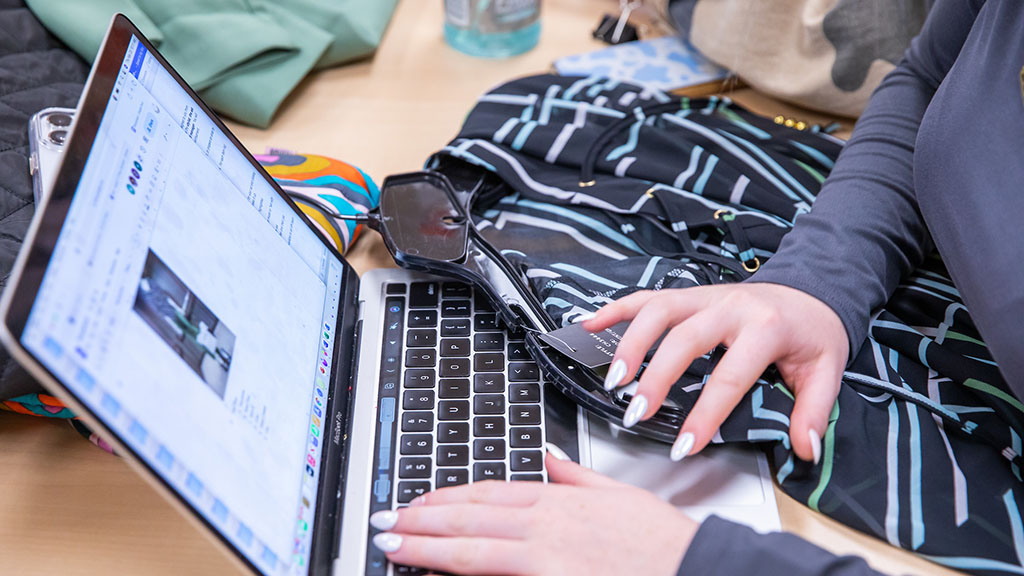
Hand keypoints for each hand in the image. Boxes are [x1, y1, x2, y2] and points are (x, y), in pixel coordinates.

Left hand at [370, 450, 697, 574]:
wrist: (694, 568)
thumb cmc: (661, 543)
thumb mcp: (618, 495)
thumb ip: (576, 477)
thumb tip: (551, 460)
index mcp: (558, 501)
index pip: (487, 494)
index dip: (447, 497)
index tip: (418, 501)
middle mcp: (545, 525)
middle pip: (470, 517)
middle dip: (422, 519)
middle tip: (386, 520)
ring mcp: (545, 556)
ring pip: (472, 546)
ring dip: (427, 544)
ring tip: (394, 542)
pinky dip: (465, 572)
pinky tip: (440, 571)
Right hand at [582, 283, 847, 463]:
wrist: (810, 290)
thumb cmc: (811, 332)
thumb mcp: (825, 371)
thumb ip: (814, 411)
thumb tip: (804, 448)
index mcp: (765, 327)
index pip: (730, 376)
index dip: (705, 414)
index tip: (685, 444)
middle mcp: (730, 306)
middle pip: (685, 339)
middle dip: (656, 378)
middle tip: (637, 411)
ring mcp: (704, 296)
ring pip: (659, 311)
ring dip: (631, 343)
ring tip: (614, 378)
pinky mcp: (687, 294)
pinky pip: (646, 296)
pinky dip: (616, 309)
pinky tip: (591, 324)